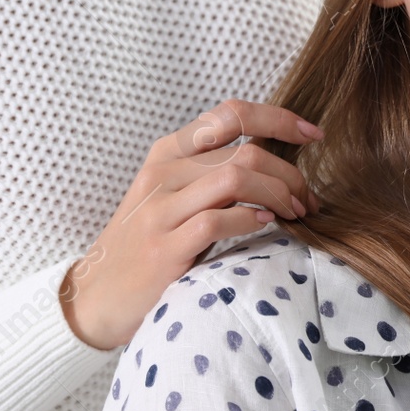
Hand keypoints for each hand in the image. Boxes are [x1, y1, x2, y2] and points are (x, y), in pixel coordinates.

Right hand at [60, 100, 326, 350]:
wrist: (96, 297)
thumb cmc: (146, 243)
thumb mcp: (172, 195)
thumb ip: (211, 171)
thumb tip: (275, 160)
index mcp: (168, 152)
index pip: (231, 113)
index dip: (279, 118)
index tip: (313, 134)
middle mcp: (163, 173)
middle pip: (246, 152)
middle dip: (290, 174)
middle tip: (307, 200)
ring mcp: (161, 210)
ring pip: (237, 178)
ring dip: (279, 194)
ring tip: (295, 214)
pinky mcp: (164, 247)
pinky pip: (219, 220)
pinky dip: (251, 220)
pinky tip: (265, 225)